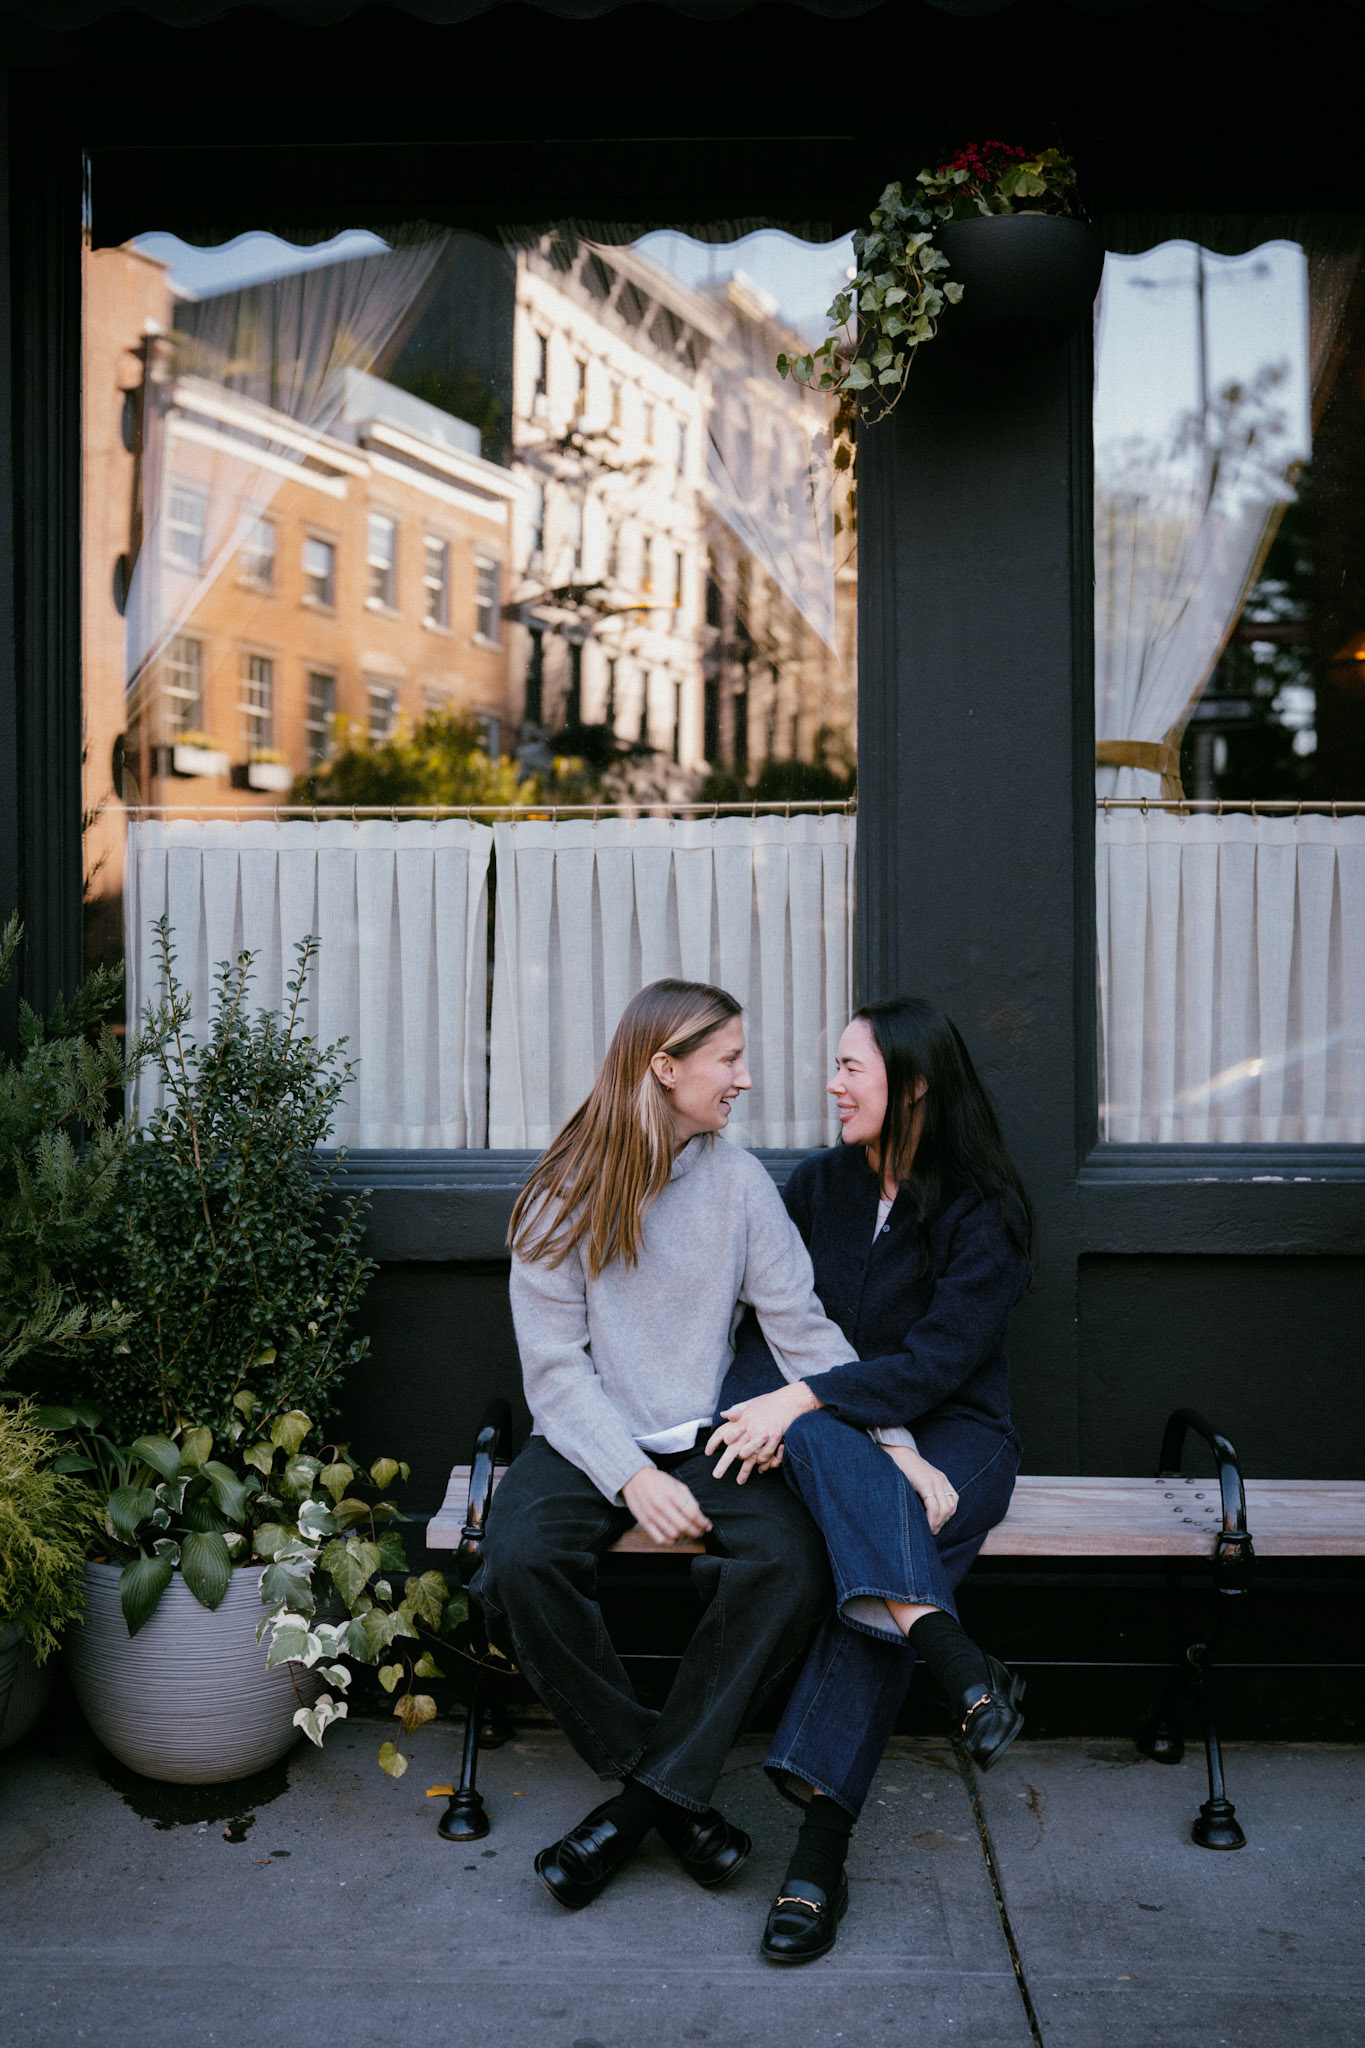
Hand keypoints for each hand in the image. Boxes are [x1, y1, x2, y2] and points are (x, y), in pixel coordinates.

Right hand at [621, 1465, 712, 1545]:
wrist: (634, 1478)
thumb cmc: (659, 1481)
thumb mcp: (677, 1484)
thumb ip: (689, 1499)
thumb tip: (700, 1516)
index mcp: (672, 1493)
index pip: (692, 1513)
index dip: (703, 1523)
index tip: (708, 1526)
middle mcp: (661, 1505)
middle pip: (684, 1527)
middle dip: (697, 1532)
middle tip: (700, 1532)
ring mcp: (652, 1515)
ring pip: (673, 1535)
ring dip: (685, 1537)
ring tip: (688, 1533)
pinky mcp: (644, 1522)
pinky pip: (660, 1539)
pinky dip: (670, 1541)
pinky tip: (675, 1536)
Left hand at [705, 1382, 819, 1478]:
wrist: (789, 1400)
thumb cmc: (770, 1401)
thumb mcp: (750, 1403)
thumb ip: (736, 1410)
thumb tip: (723, 1415)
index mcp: (741, 1419)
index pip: (722, 1432)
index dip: (713, 1443)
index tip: (708, 1453)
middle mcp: (749, 1428)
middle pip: (732, 1449)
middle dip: (723, 1464)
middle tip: (717, 1475)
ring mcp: (761, 1434)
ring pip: (748, 1456)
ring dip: (744, 1469)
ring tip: (740, 1480)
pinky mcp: (773, 1439)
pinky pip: (765, 1456)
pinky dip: (762, 1464)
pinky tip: (759, 1470)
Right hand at [883, 1444, 958, 1534]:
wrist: (895, 1452)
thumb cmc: (901, 1469)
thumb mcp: (918, 1480)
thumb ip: (925, 1492)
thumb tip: (924, 1512)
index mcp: (941, 1479)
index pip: (952, 1502)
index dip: (946, 1517)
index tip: (936, 1525)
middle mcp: (941, 1480)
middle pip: (950, 1508)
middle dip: (942, 1522)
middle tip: (932, 1531)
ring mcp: (935, 1481)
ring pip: (944, 1510)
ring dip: (937, 1523)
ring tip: (928, 1530)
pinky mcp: (926, 1484)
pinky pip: (934, 1507)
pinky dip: (931, 1519)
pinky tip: (925, 1525)